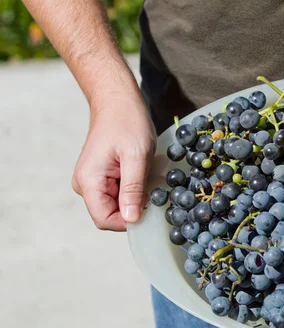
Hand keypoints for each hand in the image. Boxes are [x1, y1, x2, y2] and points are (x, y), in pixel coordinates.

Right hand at [72, 93, 155, 230]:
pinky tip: (141, 172)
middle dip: (133, 207)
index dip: (129, 221)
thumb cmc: (127, 122)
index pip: (105, 220)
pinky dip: (134, 189)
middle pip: (111, 215)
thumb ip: (133, 189)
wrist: (117, 101)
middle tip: (150, 186)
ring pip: (117, 205)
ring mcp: (92, 181)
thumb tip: (132, 220)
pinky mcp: (101, 177)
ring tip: (144, 174)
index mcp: (89, 181)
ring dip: (135, 197)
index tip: (149, 206)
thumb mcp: (137, 156)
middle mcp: (85, 185)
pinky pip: (119, 194)